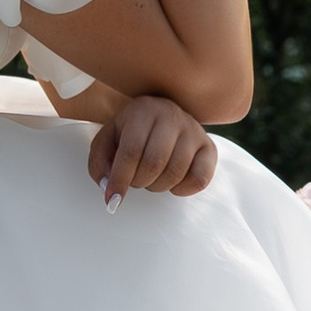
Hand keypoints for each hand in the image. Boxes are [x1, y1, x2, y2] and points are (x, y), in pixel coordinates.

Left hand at [87, 90, 216, 205]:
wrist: (160, 115)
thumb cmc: (131, 131)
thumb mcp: (108, 140)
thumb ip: (100, 162)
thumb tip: (109, 187)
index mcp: (142, 110)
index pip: (131, 150)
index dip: (120, 179)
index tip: (112, 199)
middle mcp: (171, 115)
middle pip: (154, 163)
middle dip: (139, 182)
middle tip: (134, 181)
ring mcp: (193, 130)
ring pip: (175, 173)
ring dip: (157, 187)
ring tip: (151, 178)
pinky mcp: (209, 147)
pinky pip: (199, 179)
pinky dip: (182, 190)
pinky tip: (172, 183)